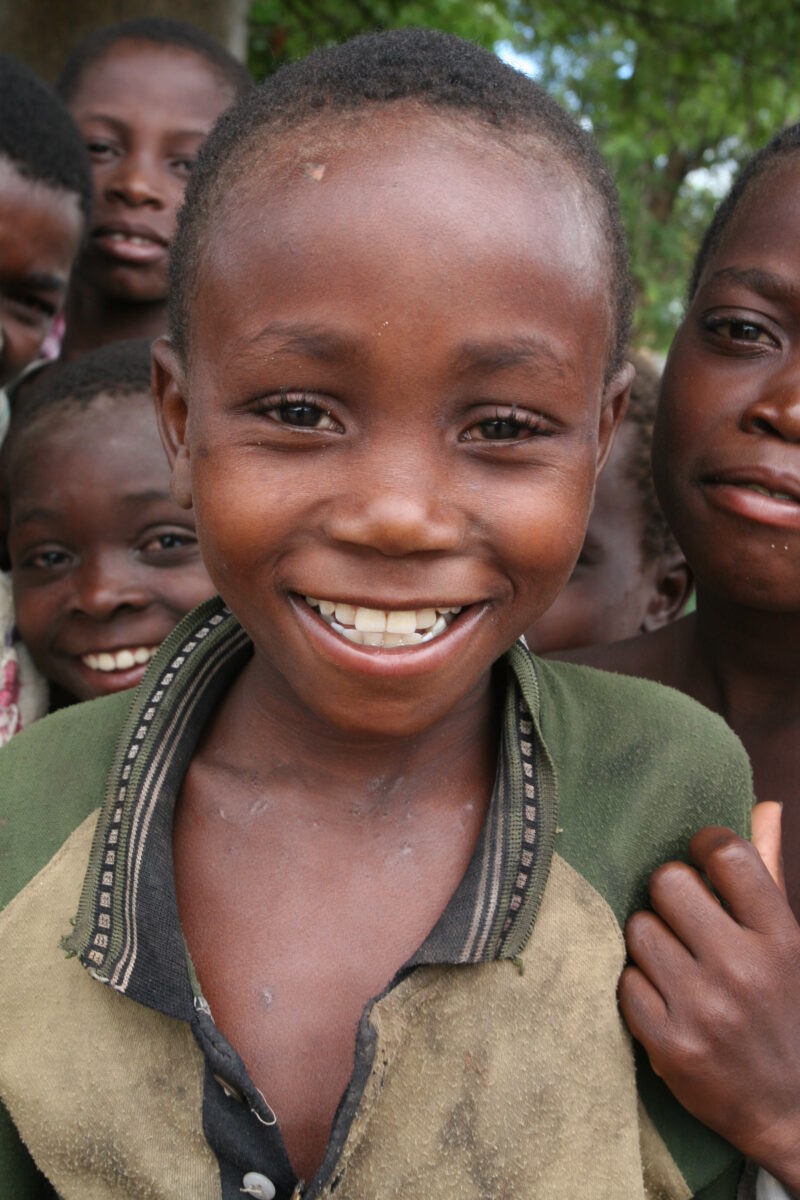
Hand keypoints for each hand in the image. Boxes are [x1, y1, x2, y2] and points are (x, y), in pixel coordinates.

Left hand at [619, 803, 799, 1192]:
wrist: (794, 1112)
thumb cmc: (785, 1010)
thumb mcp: (791, 943)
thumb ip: (768, 872)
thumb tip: (766, 803)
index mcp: (781, 936)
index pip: (727, 853)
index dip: (703, 847)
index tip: (700, 861)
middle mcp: (744, 968)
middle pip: (667, 882)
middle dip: (669, 897)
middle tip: (682, 920)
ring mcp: (705, 1010)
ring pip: (638, 930)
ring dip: (650, 943)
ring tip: (675, 965)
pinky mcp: (671, 1047)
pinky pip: (624, 982)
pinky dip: (638, 989)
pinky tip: (663, 1001)